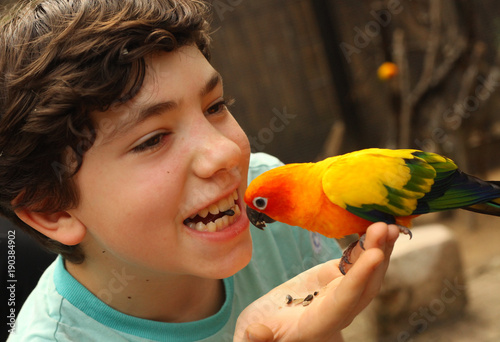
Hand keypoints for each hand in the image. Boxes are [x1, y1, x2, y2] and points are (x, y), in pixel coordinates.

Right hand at [234, 222, 399, 341]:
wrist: (272, 324)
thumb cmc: (261, 331)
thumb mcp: (250, 335)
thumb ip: (254, 339)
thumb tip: (256, 333)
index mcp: (317, 325)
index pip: (343, 302)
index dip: (359, 279)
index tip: (375, 255)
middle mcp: (337, 310)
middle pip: (365, 287)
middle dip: (378, 259)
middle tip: (387, 229)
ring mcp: (340, 293)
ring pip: (366, 273)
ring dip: (379, 248)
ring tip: (389, 224)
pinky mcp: (337, 279)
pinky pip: (356, 262)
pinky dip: (366, 245)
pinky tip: (375, 228)